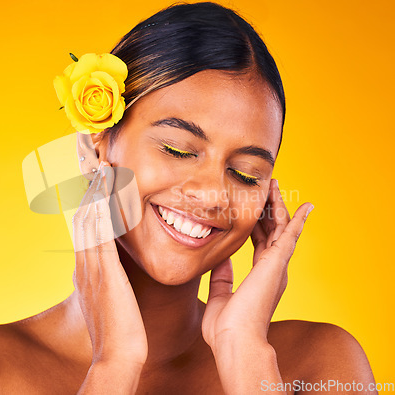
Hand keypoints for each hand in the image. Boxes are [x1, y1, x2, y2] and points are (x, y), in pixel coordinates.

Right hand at [72, 161, 147, 366]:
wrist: (116, 357)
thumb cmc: (119, 329)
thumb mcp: (108, 297)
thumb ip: (105, 277)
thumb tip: (108, 266)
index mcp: (86, 268)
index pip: (84, 224)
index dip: (88, 198)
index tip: (95, 176)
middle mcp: (85, 263)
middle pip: (82, 215)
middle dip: (88, 186)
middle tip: (92, 160)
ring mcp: (92, 268)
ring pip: (89, 221)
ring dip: (94, 191)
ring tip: (100, 165)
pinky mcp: (105, 274)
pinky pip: (101, 236)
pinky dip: (100, 213)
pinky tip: (104, 194)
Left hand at [201, 179, 313, 348]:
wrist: (234, 340)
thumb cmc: (227, 327)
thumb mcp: (220, 295)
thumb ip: (223, 277)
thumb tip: (221, 259)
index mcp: (260, 276)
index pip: (259, 243)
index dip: (256, 224)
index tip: (251, 209)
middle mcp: (272, 269)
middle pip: (273, 231)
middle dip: (270, 210)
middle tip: (267, 189)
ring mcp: (277, 266)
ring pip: (281, 228)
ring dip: (279, 206)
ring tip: (275, 186)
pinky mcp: (277, 263)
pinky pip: (290, 235)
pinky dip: (298, 220)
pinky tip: (306, 206)